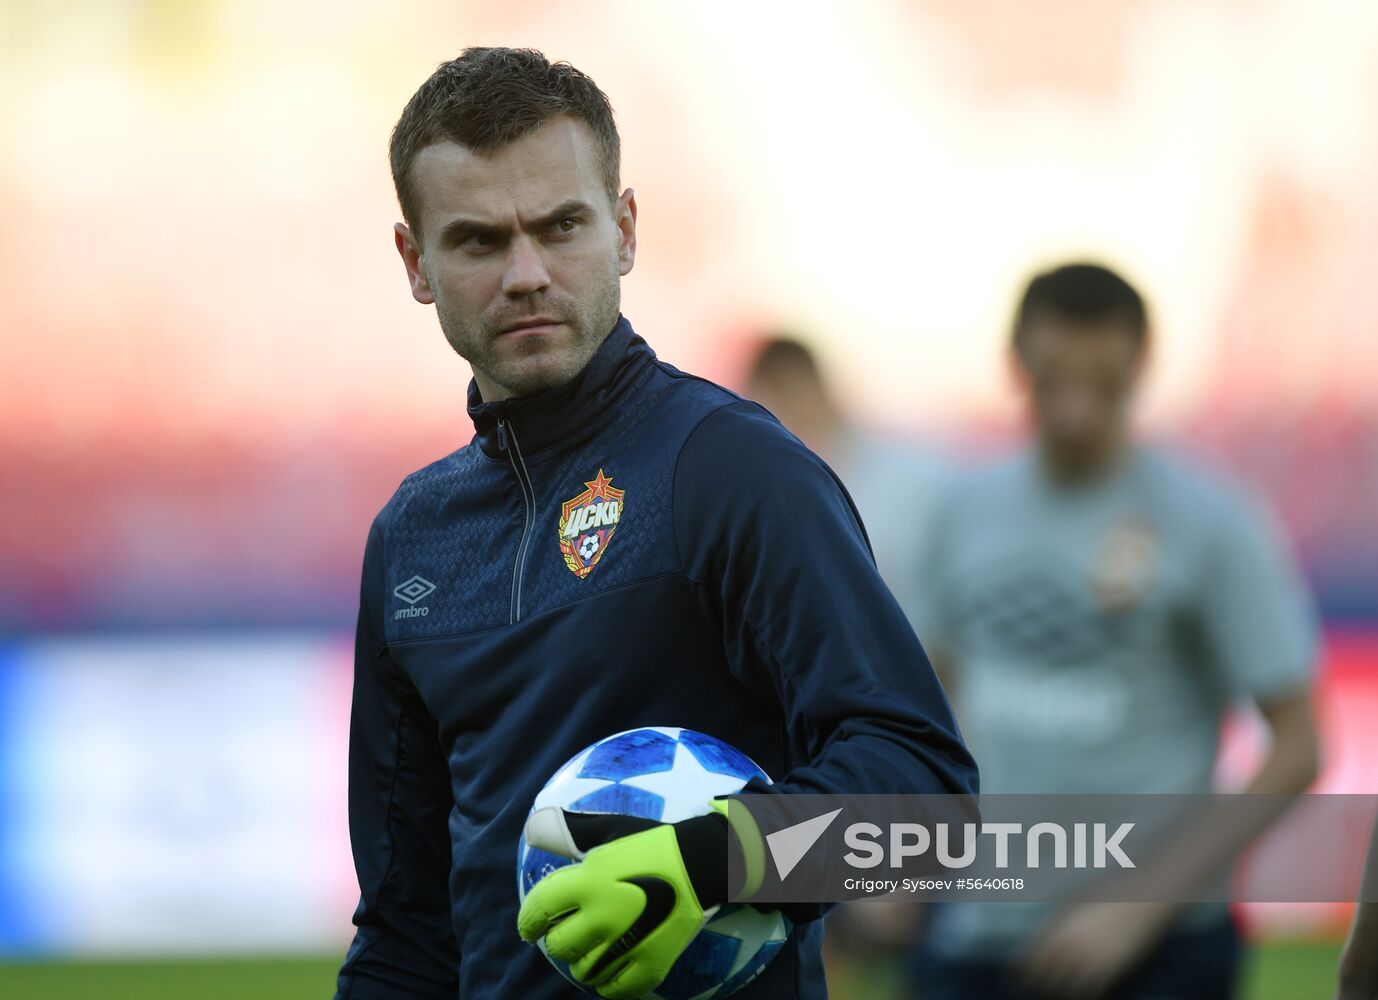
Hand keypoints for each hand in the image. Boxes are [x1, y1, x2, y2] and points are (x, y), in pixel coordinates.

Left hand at [517, 807, 728, 998]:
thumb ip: (566, 832)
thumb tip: (532, 830)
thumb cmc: (651, 843)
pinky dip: (606, 983)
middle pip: (559, 946)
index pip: (539, 909)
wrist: (702, 862)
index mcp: (587, 882)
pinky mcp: (651, 965)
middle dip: (558, 939)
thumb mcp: (606, 830)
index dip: (528, 922)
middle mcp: (602, 918)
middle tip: (569, 931)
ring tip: (591, 949)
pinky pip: (614, 989)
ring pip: (583, 971)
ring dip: (581, 961)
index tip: (529, 928)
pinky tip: (609, 969)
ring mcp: (627, 945)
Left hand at [1016, 900, 1175, 999]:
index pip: (1031, 959)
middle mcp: (1073, 946)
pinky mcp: (1114, 970)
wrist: (1143, 898)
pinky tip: (1079, 993)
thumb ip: (1054, 924)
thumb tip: (1038, 941)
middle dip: (1036, 984)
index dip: (1021, 972)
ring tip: (1054, 992)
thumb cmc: (1106, 895)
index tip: (1015, 978)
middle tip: (1032, 988)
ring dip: (1059, 993)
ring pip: (1068, 990)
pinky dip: (1084, 994)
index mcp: (1059, 929)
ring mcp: (1094, 959)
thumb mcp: (1072, 903)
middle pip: (1045, 977)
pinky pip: (1094, 992)